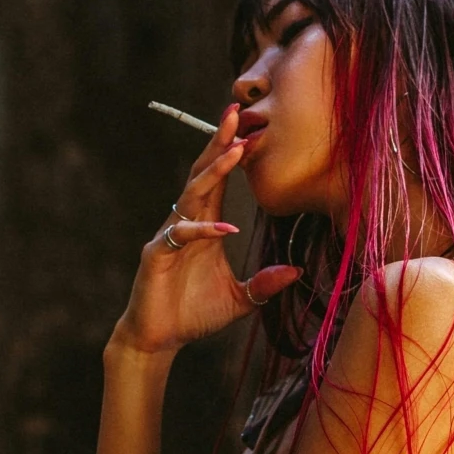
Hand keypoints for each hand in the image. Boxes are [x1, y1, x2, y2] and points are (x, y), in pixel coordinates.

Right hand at [109, 103, 302, 357]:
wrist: (159, 339)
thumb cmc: (194, 314)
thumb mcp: (240, 298)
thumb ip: (264, 283)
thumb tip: (297, 270)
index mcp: (205, 226)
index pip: (219, 181)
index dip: (231, 154)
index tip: (249, 127)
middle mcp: (187, 223)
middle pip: (202, 174)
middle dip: (218, 143)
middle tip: (235, 113)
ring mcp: (170, 237)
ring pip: (191, 194)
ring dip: (213, 171)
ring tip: (235, 150)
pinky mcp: (156, 256)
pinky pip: (181, 235)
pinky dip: (204, 229)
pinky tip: (226, 228)